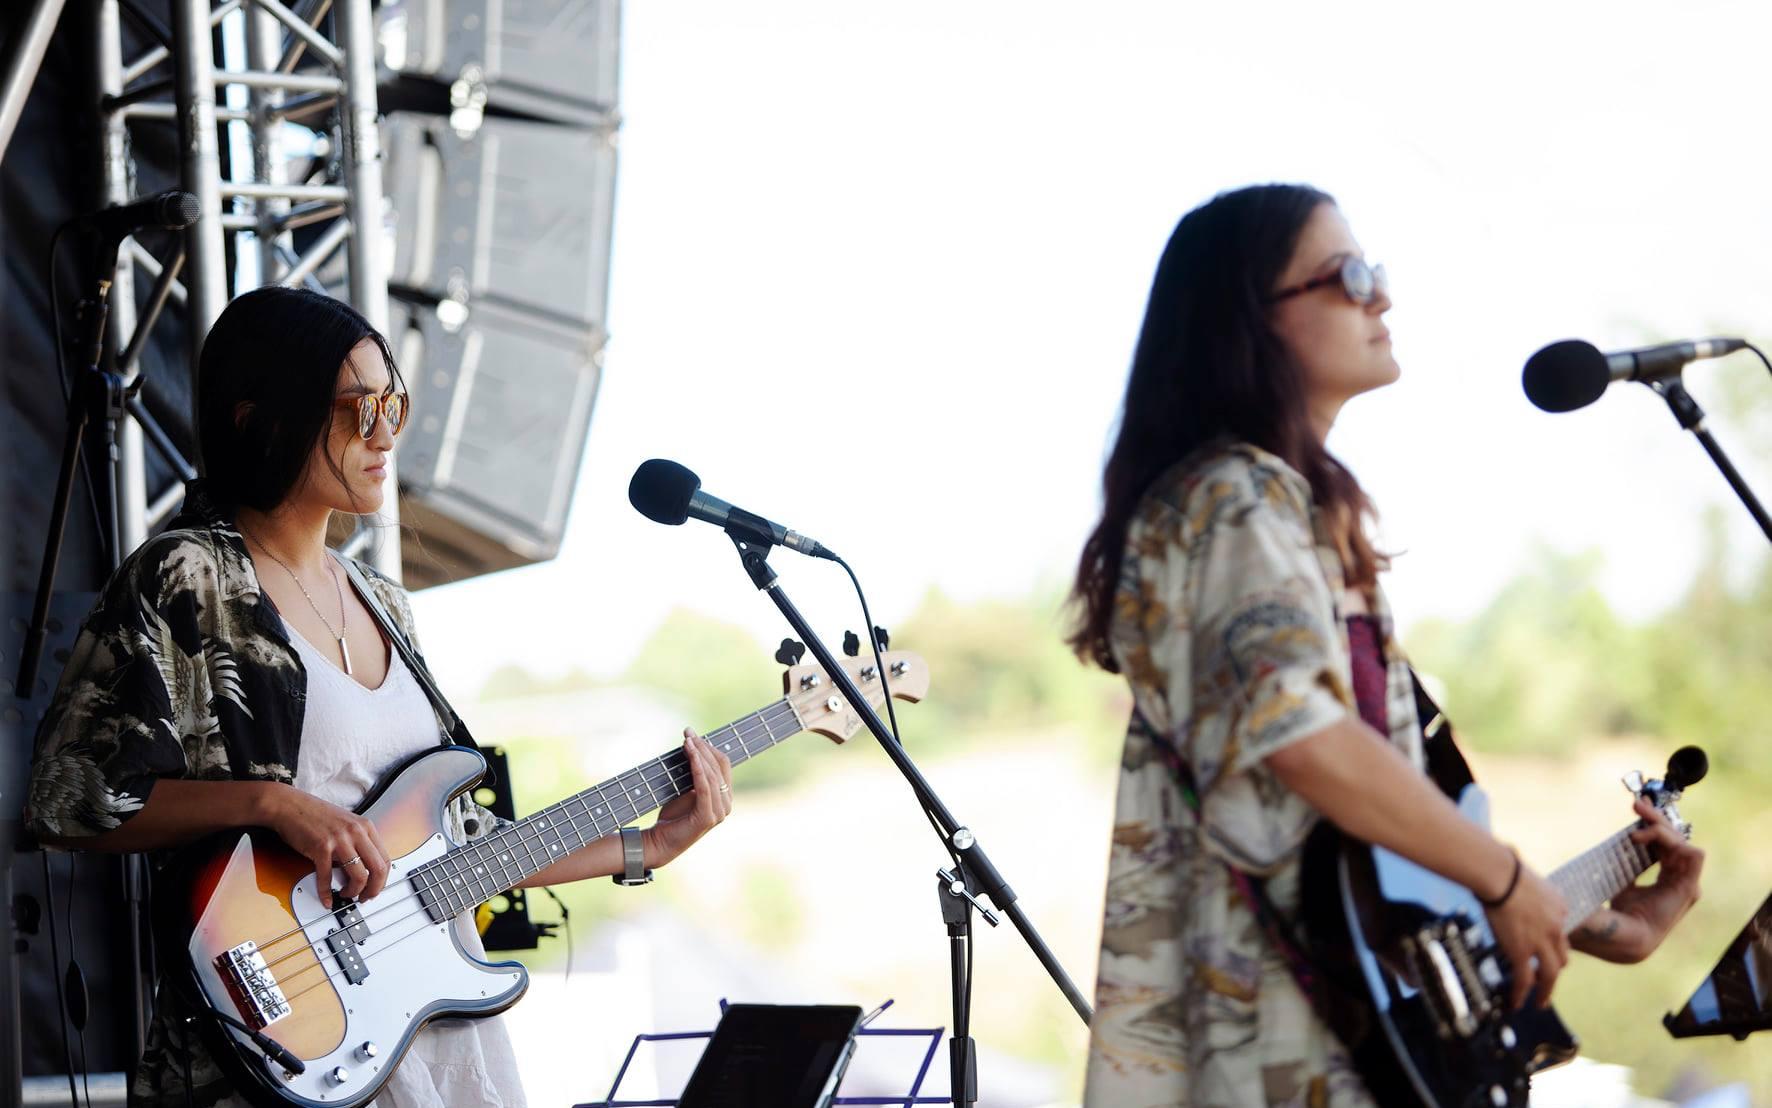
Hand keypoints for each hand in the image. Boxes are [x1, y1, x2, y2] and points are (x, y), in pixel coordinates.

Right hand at [264, 784, 389, 907]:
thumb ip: (358, 842)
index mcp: (365, 827)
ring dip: (354, 892)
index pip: (385, 859)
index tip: (376, 888)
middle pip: (378, 869)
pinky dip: (327, 893)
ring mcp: (339, 840)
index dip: (382, 880)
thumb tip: (364, 868)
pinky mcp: (321, 848)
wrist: (289, 805)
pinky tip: (326, 899)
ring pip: (359, 875)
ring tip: (346, 894)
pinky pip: (327, 877)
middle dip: (374, 890)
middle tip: (365, 898)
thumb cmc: (315, 815)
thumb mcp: (346, 824)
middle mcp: (356, 832)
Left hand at [641, 729, 733, 867]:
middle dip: (703, 747)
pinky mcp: (707, 818)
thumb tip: (692, 745)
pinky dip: (699, 771)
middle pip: (719, 767)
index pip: (722, 764)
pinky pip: (705, 789)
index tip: (691, 734)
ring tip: (687, 742)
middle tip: (687, 733)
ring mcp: (719, 812)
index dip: (708, 746)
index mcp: (725, 796)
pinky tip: (692, 758)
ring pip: (713, 776)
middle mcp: (726, 804)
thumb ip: (694, 773)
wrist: (660, 842)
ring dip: (699, 756)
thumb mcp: (685, 789)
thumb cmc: (672, 815)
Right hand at [1485, 855, 1569, 1009]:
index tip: (1539, 945)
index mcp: (1559, 906)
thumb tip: (1510, 866)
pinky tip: (1517, 1003)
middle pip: (1562, 955)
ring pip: (1551, 974)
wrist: (1500, 875)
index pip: (1559, 929)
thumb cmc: (1503, 867)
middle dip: (1554, 968)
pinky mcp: (1523, 952)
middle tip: (1546, 978)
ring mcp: (1541, 942)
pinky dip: (1523, 995)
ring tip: (1540, 1003)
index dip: (1549, 940)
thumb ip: (1524, 882)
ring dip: (1546, 991)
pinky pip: (1526, 979)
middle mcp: (1556, 927)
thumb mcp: (1524, 874)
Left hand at [1608, 796, 1703, 940]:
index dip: (1654, 822)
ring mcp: (1687, 883)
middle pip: (1675, 838)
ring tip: (1637, 825)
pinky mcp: (1689, 887)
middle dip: (1656, 818)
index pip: (1668, 842)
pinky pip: (1693, 854)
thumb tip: (1616, 843)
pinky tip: (1645, 837)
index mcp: (1668, 876)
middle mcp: (1680, 877)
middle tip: (1637, 805)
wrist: (1623, 935)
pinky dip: (1671, 840)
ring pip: (1683, 841)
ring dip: (1662, 826)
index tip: (1637, 806)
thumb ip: (1626, 862)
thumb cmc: (1620, 912)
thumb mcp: (1620, 879)